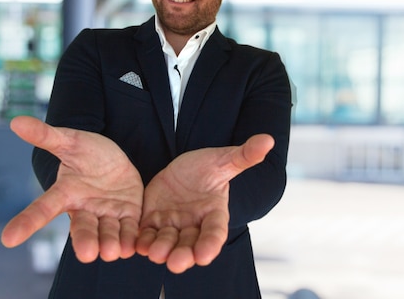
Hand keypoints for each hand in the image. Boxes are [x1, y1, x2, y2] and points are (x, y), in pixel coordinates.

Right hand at [1, 116, 143, 262]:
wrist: (114, 159)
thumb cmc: (87, 151)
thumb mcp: (69, 141)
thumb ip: (45, 135)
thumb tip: (15, 121)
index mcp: (65, 193)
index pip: (43, 208)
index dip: (26, 222)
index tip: (8, 239)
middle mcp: (84, 209)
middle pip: (81, 229)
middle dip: (84, 242)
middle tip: (88, 254)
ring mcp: (106, 215)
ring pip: (106, 234)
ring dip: (110, 244)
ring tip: (113, 252)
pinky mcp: (128, 216)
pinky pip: (129, 230)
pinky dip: (131, 240)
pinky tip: (133, 248)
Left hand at [136, 134, 273, 273]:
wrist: (182, 169)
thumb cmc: (207, 166)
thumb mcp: (223, 159)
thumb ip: (243, 155)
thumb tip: (267, 140)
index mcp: (214, 213)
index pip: (215, 232)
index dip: (210, 244)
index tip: (205, 255)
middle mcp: (194, 224)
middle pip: (190, 244)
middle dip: (183, 254)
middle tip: (176, 263)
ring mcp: (173, 224)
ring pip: (167, 242)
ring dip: (161, 250)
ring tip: (154, 254)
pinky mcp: (153, 220)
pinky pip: (148, 233)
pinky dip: (143, 241)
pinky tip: (136, 245)